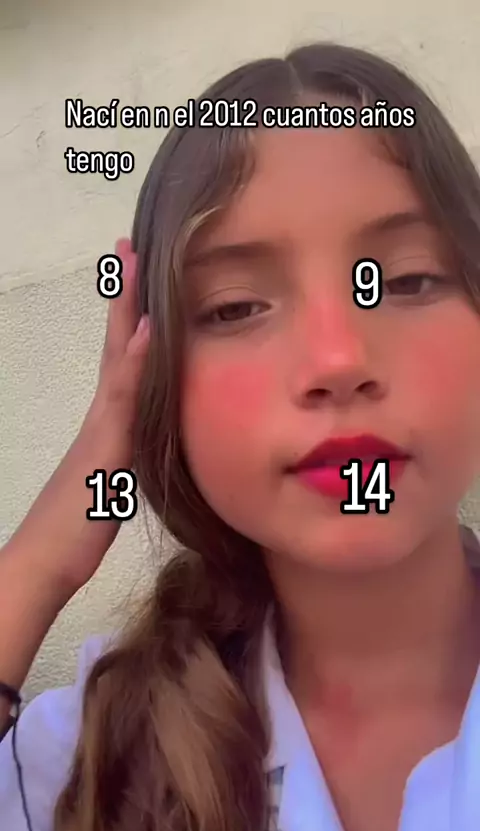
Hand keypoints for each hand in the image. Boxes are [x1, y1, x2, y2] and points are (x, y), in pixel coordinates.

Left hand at [6, 238, 149, 596]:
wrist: (50, 558)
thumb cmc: (78, 509)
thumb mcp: (107, 448)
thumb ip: (128, 394)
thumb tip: (147, 335)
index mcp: (107, 406)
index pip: (120, 340)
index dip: (125, 297)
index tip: (129, 249)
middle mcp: (106, 411)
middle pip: (118, 346)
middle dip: (126, 302)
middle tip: (133, 257)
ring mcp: (108, 433)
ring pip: (125, 372)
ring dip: (134, 335)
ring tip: (149, 308)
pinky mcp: (113, 455)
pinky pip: (133, 403)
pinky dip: (144, 381)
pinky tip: (152, 385)